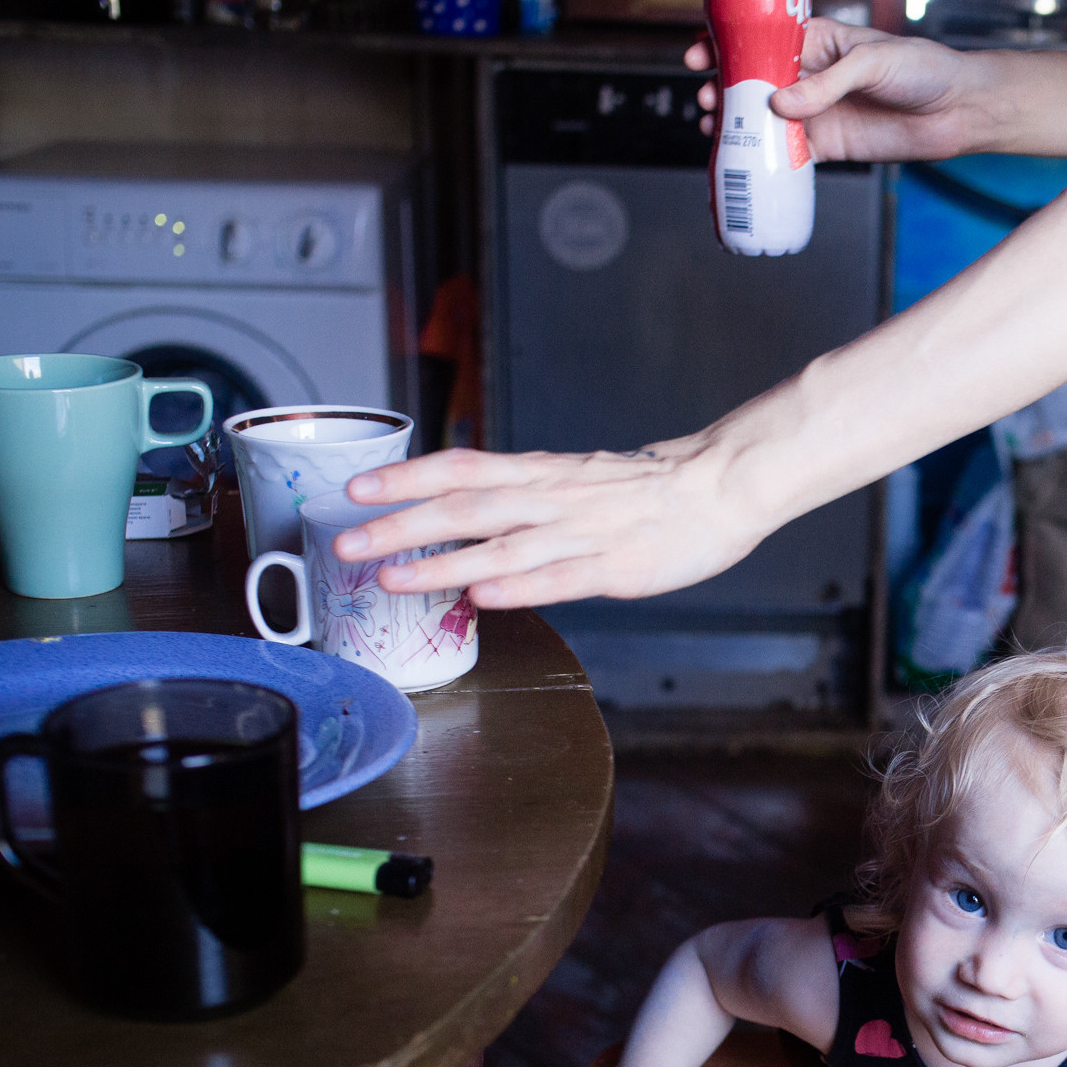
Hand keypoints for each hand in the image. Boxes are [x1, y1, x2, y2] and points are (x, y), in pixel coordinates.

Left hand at [335, 442, 769, 608]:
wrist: (721, 484)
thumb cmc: (652, 487)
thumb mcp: (578, 478)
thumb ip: (528, 496)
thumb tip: (474, 514)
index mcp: (543, 473)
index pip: (462, 467)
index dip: (406, 476)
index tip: (356, 487)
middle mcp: (553, 499)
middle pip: (464, 509)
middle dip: (400, 526)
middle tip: (346, 542)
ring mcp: (582, 534)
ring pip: (500, 547)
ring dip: (442, 565)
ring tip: (392, 579)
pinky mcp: (614, 568)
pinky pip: (558, 578)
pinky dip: (518, 588)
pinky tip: (482, 599)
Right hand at [685, 20, 1000, 163]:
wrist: (957, 110)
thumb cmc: (923, 70)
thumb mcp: (872, 62)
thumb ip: (826, 84)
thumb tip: (782, 105)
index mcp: (818, 43)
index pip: (762, 42)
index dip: (727, 48)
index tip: (701, 57)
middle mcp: (811, 77)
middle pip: (753, 82)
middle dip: (723, 91)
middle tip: (707, 101)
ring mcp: (817, 112)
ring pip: (764, 120)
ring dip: (737, 126)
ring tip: (716, 131)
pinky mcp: (829, 146)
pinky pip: (788, 155)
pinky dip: (765, 160)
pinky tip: (744, 163)